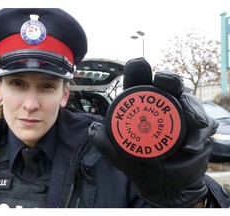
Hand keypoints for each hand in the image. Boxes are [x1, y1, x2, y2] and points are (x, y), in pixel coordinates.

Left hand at [89, 57, 217, 206]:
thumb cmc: (144, 168)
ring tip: (191, 120)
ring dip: (189, 106)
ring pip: (188, 100)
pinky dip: (199, 130)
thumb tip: (93, 129)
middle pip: (167, 84)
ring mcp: (182, 116)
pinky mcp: (199, 127)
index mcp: (141, 109)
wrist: (167, 188)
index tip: (138, 65)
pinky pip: (204, 123)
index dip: (138, 71)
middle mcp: (162, 108)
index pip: (139, 84)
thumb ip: (108, 147)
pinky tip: (192, 141)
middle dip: (168, 79)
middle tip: (164, 81)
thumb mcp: (123, 159)